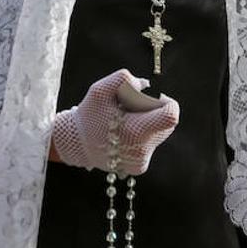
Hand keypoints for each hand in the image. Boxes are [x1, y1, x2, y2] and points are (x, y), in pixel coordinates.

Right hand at [51, 69, 179, 174]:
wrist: (76, 144)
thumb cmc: (89, 114)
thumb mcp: (101, 90)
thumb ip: (124, 80)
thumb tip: (146, 85)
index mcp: (136, 131)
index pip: (171, 116)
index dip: (168, 103)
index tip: (156, 98)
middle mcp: (142, 151)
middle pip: (167, 123)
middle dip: (153, 111)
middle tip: (131, 109)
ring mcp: (141, 161)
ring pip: (160, 133)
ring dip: (147, 123)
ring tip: (124, 122)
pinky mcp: (140, 167)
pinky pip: (151, 144)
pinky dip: (142, 135)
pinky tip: (124, 134)